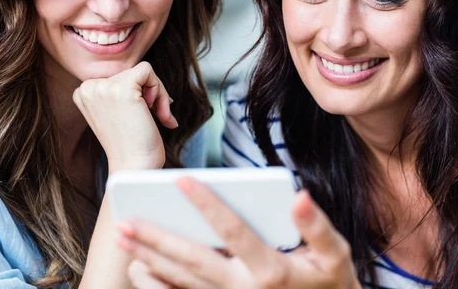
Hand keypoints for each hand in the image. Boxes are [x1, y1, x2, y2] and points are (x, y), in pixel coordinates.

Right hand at [73, 62, 176, 171]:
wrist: (134, 167)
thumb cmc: (132, 144)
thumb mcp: (116, 112)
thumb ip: (119, 92)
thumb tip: (144, 73)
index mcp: (83, 93)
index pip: (119, 76)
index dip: (138, 94)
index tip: (143, 114)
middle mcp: (88, 87)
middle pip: (131, 72)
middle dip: (150, 94)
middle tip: (156, 117)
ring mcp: (103, 88)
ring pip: (143, 72)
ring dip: (159, 95)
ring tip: (159, 117)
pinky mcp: (122, 89)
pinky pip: (148, 70)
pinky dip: (161, 90)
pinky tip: (159, 113)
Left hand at [116, 178, 360, 288]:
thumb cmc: (329, 282)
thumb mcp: (335, 254)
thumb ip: (316, 225)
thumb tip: (298, 196)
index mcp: (270, 269)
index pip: (231, 230)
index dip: (206, 203)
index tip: (180, 179)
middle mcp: (243, 288)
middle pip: (193, 259)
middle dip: (157, 238)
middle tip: (126, 220)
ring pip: (181, 280)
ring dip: (149, 259)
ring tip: (122, 240)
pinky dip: (158, 285)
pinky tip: (138, 269)